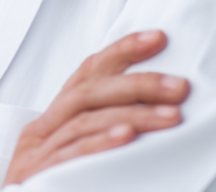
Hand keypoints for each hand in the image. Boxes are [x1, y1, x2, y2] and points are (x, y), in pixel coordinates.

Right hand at [4, 30, 188, 184]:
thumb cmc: (52, 191)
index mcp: (53, 120)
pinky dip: (100, 142)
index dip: (122, 51)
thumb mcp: (74, 159)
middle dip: (138, 83)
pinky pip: (71, 154)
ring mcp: (36, 153)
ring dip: (133, 114)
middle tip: (179, 86)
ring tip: (171, 116)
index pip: (88, 72)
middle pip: (90, 91)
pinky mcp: (36, 176)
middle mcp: (42, 129)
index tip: (158, 38)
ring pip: (86, 119)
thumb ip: (100, 134)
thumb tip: (154, 114)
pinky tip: (128, 137)